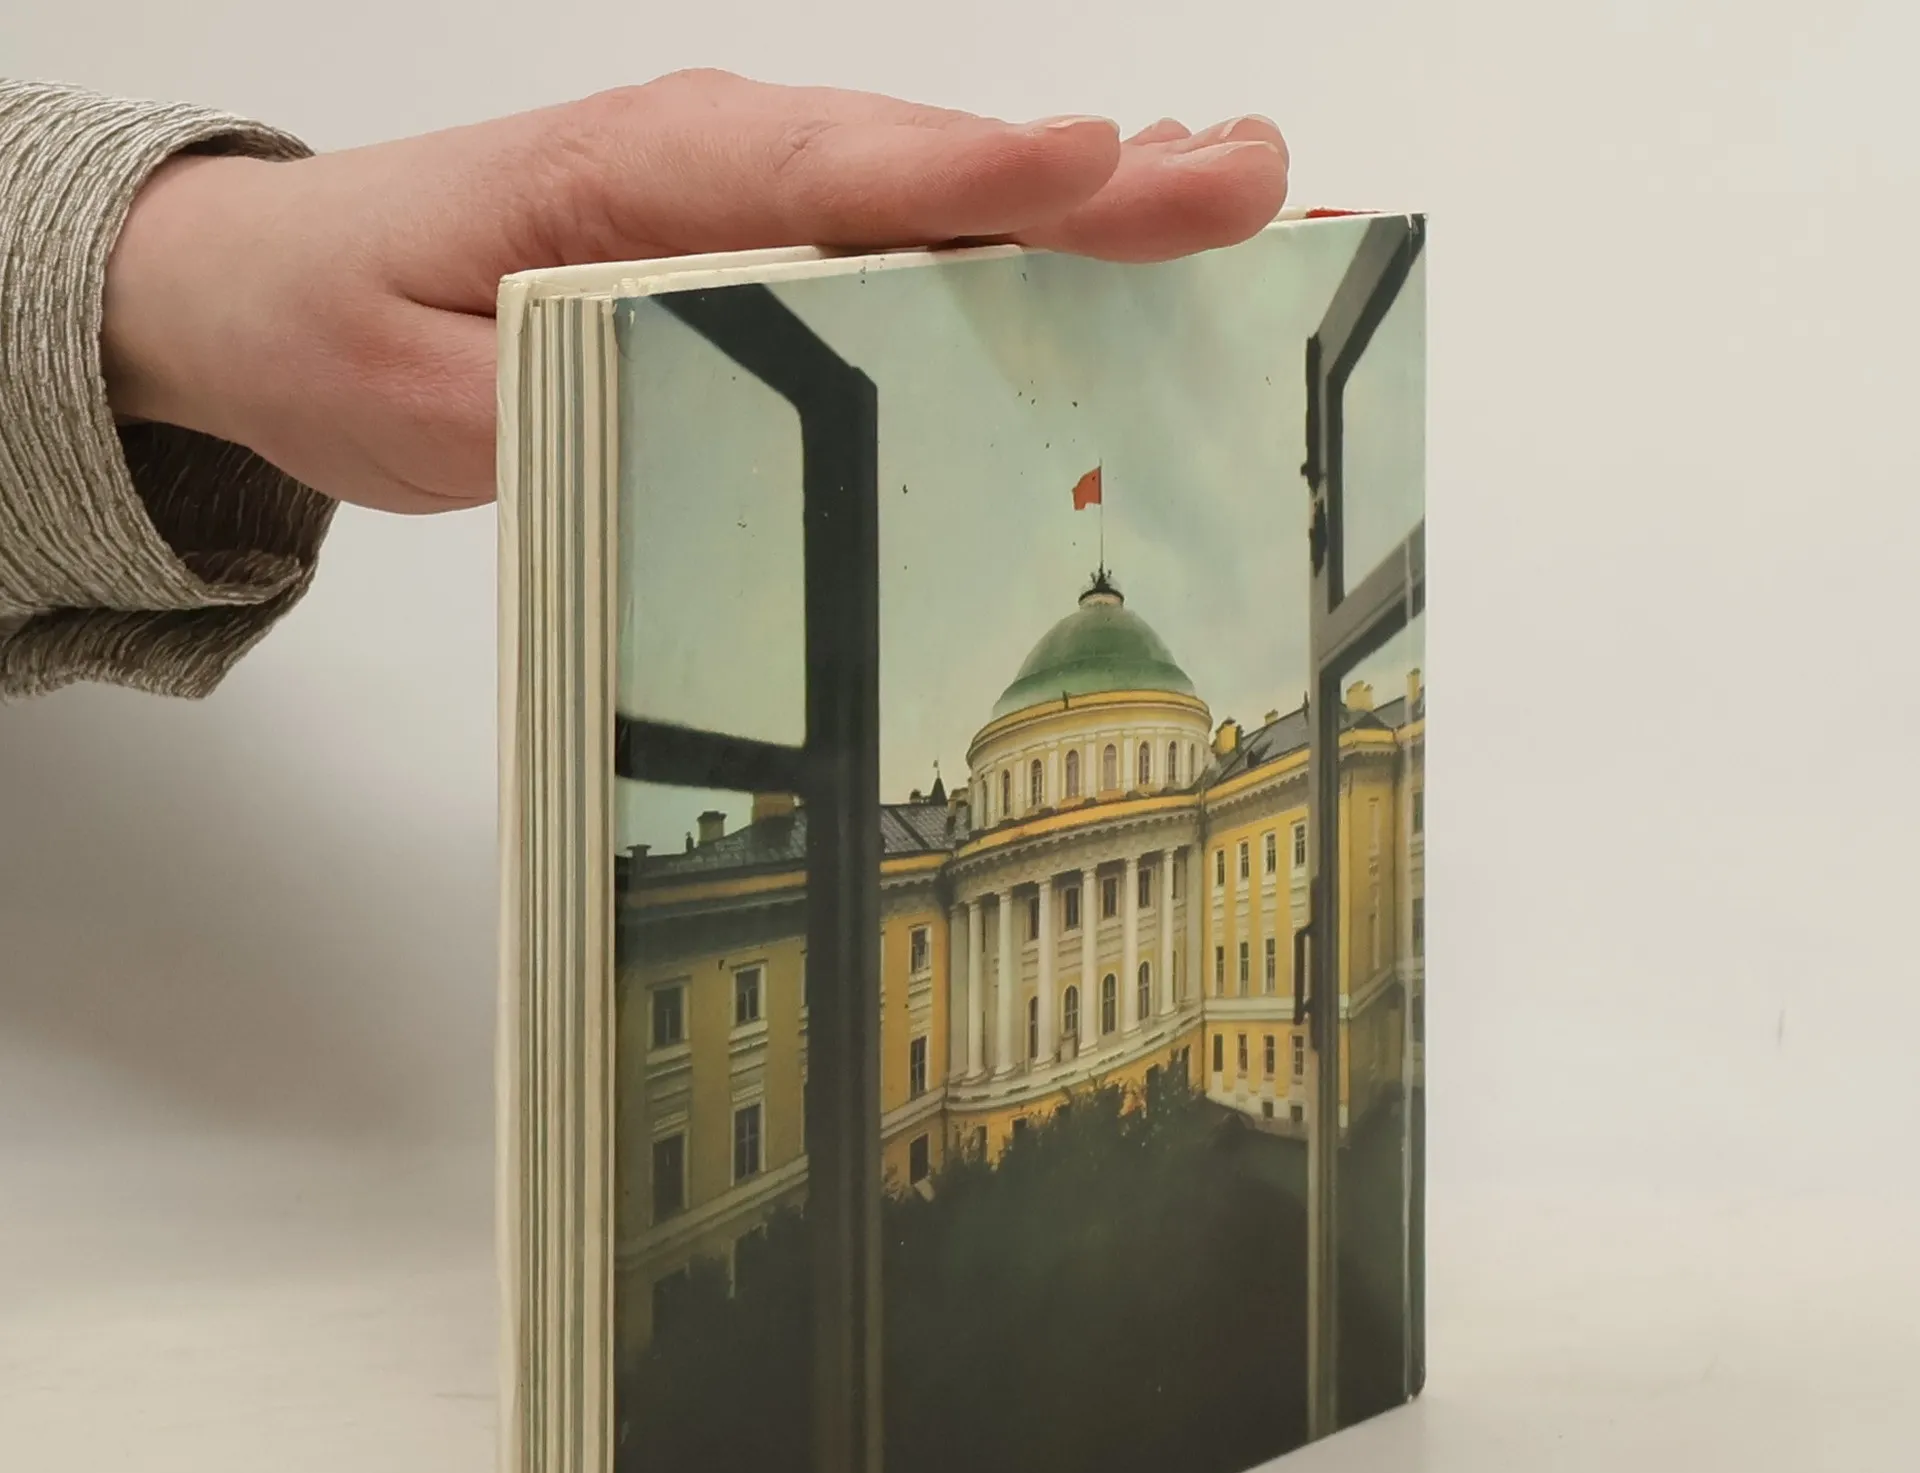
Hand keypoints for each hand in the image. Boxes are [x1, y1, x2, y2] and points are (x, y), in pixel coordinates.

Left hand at [100, 71, 1287, 512]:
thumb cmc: (345, 324)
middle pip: (921, 169)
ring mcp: (746, 196)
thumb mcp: (416, 400)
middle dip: (1089, 180)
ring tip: (1232, 195)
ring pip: (936, 192)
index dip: (954, 177)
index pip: (814, 169)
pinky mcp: (759, 242)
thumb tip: (688, 415)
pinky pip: (909, 235)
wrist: (283, 288)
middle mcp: (714, 161)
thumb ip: (549, 406)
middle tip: (1245, 178)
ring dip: (1088, 200)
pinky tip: (1112, 244)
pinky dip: (1018, 241)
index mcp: (630, 177)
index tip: (1085, 173)